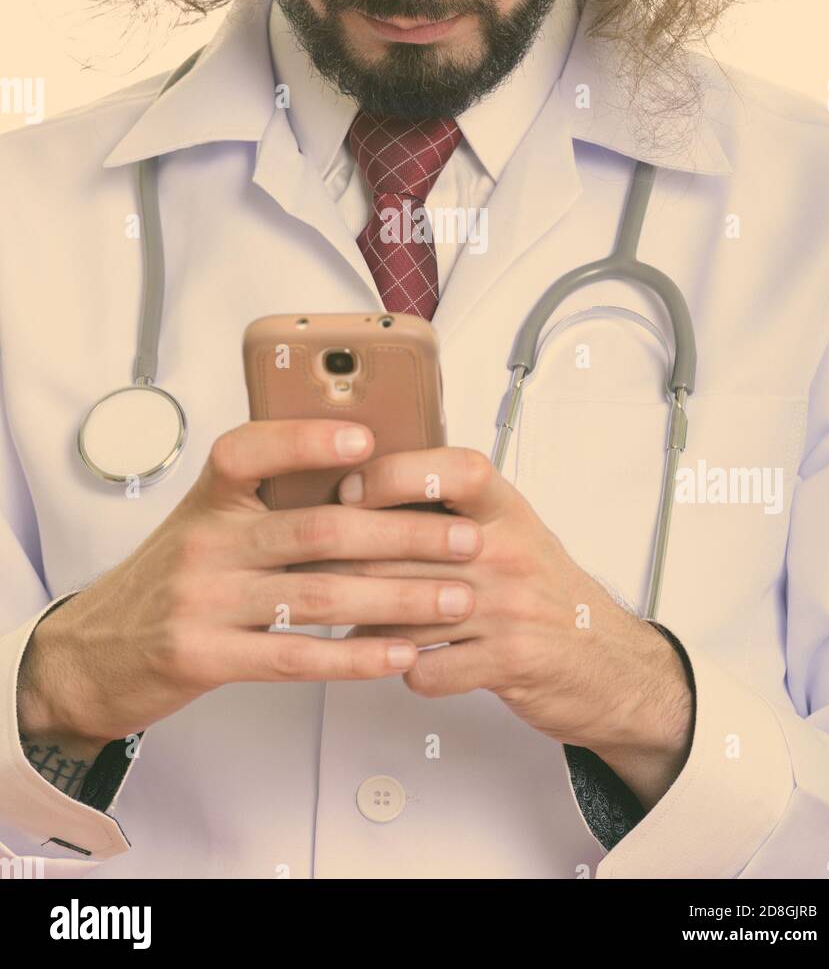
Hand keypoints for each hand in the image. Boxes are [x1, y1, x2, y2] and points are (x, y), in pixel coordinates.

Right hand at [16, 421, 484, 750]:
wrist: (93, 653)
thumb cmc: (174, 576)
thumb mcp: (207, 522)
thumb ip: (271, 501)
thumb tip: (367, 473)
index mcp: (210, 497)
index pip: (252, 450)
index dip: (307, 441)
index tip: (369, 441)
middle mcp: (206, 540)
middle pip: (318, 529)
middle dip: (403, 533)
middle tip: (465, 538)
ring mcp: (202, 601)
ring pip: (319, 595)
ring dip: (398, 597)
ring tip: (456, 596)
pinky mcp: (204, 657)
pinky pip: (293, 657)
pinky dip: (354, 656)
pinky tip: (400, 653)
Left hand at [328, 447, 694, 809]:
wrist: (609, 664)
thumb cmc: (546, 591)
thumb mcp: (514, 530)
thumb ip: (454, 508)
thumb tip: (367, 484)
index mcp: (508, 510)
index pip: (452, 470)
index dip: (393, 474)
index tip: (349, 488)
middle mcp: (509, 553)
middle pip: (407, 546)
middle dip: (345, 556)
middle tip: (304, 559)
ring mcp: (509, 608)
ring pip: (405, 610)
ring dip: (360, 619)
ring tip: (332, 614)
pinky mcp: (507, 662)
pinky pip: (426, 667)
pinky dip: (400, 668)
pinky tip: (389, 660)